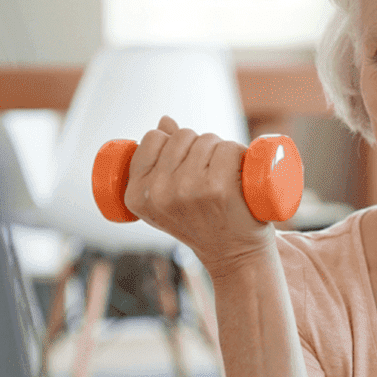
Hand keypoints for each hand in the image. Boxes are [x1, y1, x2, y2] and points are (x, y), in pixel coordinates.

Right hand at [124, 116, 275, 275]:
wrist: (234, 255)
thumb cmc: (203, 222)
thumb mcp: (169, 197)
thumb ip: (161, 159)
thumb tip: (165, 121)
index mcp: (136, 195)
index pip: (153, 138)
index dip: (174, 145)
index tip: (185, 168)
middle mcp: (158, 193)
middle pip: (183, 135)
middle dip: (200, 147)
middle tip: (210, 177)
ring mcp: (187, 189)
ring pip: (208, 139)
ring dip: (221, 151)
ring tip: (225, 180)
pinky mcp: (217, 187)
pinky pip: (229, 147)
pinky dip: (240, 155)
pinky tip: (239, 178)